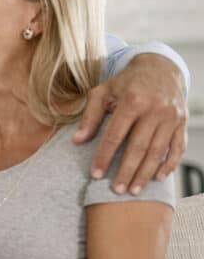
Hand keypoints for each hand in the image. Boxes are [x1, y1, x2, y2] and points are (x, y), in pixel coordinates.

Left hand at [74, 53, 187, 194]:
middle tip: (116, 190)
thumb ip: (90, 116)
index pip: (115, 135)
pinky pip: (177, 148)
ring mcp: (171, 117)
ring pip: (158, 151)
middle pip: (139, 147)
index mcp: (132, 101)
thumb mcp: (102, 92)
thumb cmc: (125, 83)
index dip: (104, 156)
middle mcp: (155, 109)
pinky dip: (169, 164)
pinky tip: (158, 178)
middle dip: (126, 171)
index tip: (95, 174)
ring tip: (134, 190)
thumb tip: (77, 140)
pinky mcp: (182, 123)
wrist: (159, 68)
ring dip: (145, 174)